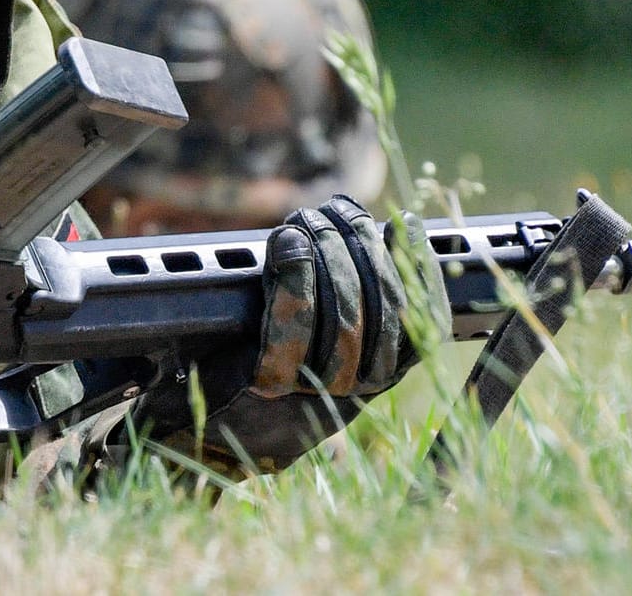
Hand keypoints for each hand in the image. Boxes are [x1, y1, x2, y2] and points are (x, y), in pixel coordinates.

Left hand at [135, 194, 450, 473]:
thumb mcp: (325, 337)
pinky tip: (288, 240)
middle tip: (336, 209)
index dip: (419, 265)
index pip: (425, 320)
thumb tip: (389, 231)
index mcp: (384, 375)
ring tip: (310, 218)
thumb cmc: (266, 366)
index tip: (403, 223)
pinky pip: (290, 324)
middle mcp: (357, 387)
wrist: (205, 423)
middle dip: (360, 243)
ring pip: (340, 309)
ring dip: (325, 249)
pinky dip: (292, 276)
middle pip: (381, 305)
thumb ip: (361, 296)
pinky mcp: (270, 385)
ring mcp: (315, 388)